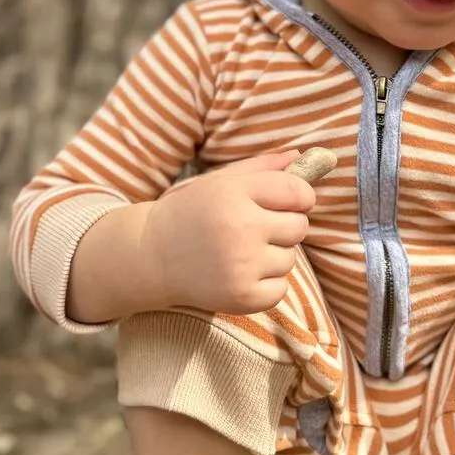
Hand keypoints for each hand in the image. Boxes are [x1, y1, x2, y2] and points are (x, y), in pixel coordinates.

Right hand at [141, 150, 316, 314]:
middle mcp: (240, 228)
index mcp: (235, 193)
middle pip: (299, 226)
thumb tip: (302, 157)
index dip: (300, 196)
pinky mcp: (241, 297)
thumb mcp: (222, 180)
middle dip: (286, 224)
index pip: (298, 192)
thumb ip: (263, 166)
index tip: (289, 201)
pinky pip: (281, 288)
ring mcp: (241, 265)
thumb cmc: (192, 211)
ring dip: (274, 254)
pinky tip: (242, 272)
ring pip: (290, 258)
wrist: (152, 255)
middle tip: (257, 226)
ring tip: (242, 250)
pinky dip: (268, 283)